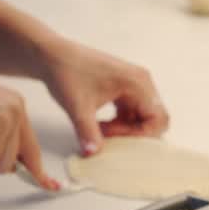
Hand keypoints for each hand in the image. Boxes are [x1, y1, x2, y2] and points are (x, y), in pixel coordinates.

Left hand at [38, 38, 169, 154]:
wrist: (51, 56)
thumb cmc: (66, 72)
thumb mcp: (78, 106)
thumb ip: (88, 132)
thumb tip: (93, 153)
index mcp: (137, 83)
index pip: (158, 118)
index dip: (141, 135)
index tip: (117, 139)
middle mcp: (141, 83)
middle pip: (153, 119)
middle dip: (134, 134)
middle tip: (109, 136)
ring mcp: (133, 85)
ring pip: (142, 118)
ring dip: (125, 130)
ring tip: (102, 131)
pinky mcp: (123, 89)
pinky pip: (131, 113)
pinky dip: (120, 123)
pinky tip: (101, 125)